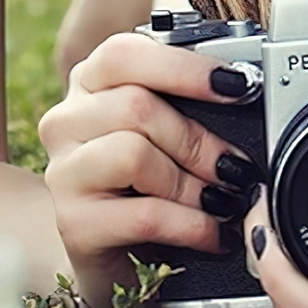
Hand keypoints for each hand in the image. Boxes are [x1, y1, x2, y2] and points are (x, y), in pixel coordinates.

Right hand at [38, 31, 262, 307]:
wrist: (110, 253)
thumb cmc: (145, 182)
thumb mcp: (162, 131)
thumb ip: (185, 101)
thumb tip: (244, 86)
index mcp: (89, 83)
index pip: (124, 54)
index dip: (185, 68)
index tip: (238, 86)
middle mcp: (66, 121)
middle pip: (134, 106)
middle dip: (198, 139)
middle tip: (236, 165)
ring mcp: (64, 173)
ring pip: (134, 155)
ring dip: (193, 183)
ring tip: (222, 202)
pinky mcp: (74, 224)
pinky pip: (145, 215)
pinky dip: (191, 224)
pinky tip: (213, 233)